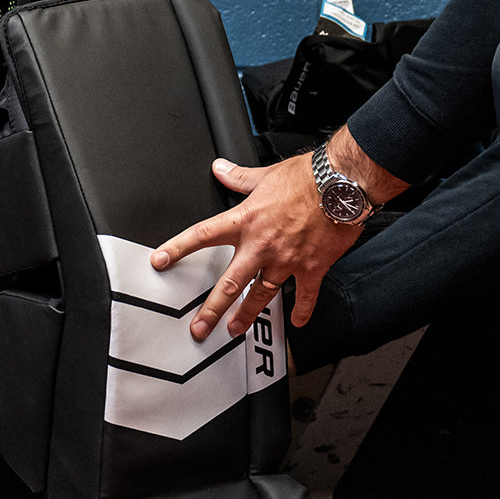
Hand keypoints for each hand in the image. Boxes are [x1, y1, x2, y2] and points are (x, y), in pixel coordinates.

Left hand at [150, 153, 362, 339]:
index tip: (160, 261)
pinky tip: (296, 321)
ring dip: (247, 315)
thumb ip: (240, 178)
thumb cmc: (306, 177)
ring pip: (261, 295)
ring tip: (236, 329)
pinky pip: (304, 296)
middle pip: (229, 283)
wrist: (340, 185)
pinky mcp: (311, 268)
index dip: (177, 248)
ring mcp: (286, 261)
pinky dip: (301, 311)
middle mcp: (261, 245)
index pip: (202, 235)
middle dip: (211, 310)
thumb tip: (221, 169)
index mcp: (246, 221)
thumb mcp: (265, 175)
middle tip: (199, 328)